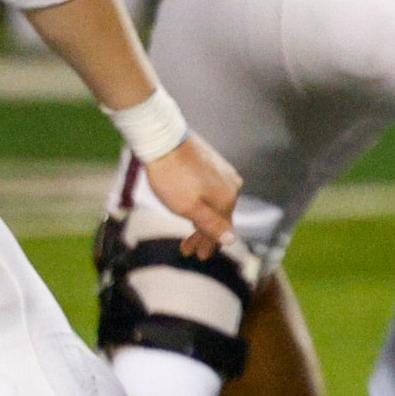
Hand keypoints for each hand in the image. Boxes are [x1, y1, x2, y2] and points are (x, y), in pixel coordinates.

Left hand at [139, 133, 240, 257]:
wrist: (162, 140)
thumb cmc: (172, 177)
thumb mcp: (188, 208)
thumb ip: (211, 225)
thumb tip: (232, 240)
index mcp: (227, 199)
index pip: (222, 229)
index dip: (208, 244)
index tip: (196, 255)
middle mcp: (231, 185)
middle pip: (219, 216)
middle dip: (203, 234)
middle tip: (187, 249)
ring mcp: (223, 172)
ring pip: (214, 202)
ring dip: (201, 219)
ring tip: (187, 228)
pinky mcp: (213, 162)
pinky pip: (211, 190)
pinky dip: (201, 202)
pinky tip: (192, 206)